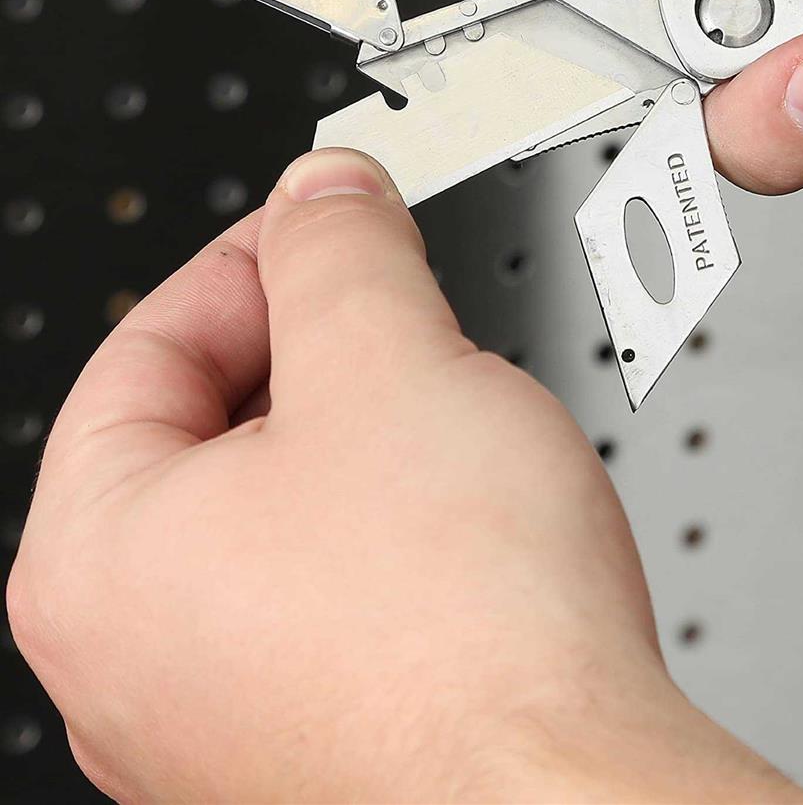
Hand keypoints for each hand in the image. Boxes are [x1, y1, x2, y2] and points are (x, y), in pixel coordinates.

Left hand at [7, 150, 802, 802]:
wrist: (568, 796)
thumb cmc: (464, 633)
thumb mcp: (392, 362)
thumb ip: (342, 250)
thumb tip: (322, 193)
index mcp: (98, 559)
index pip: (147, 346)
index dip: (255, 258)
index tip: (331, 222)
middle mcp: (132, 662)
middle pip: (213, 434)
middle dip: (322, 352)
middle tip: (408, 313)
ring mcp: (219, 722)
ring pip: (282, 517)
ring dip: (367, 442)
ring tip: (456, 426)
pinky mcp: (312, 751)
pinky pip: (330, 597)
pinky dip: (392, 535)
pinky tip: (469, 531)